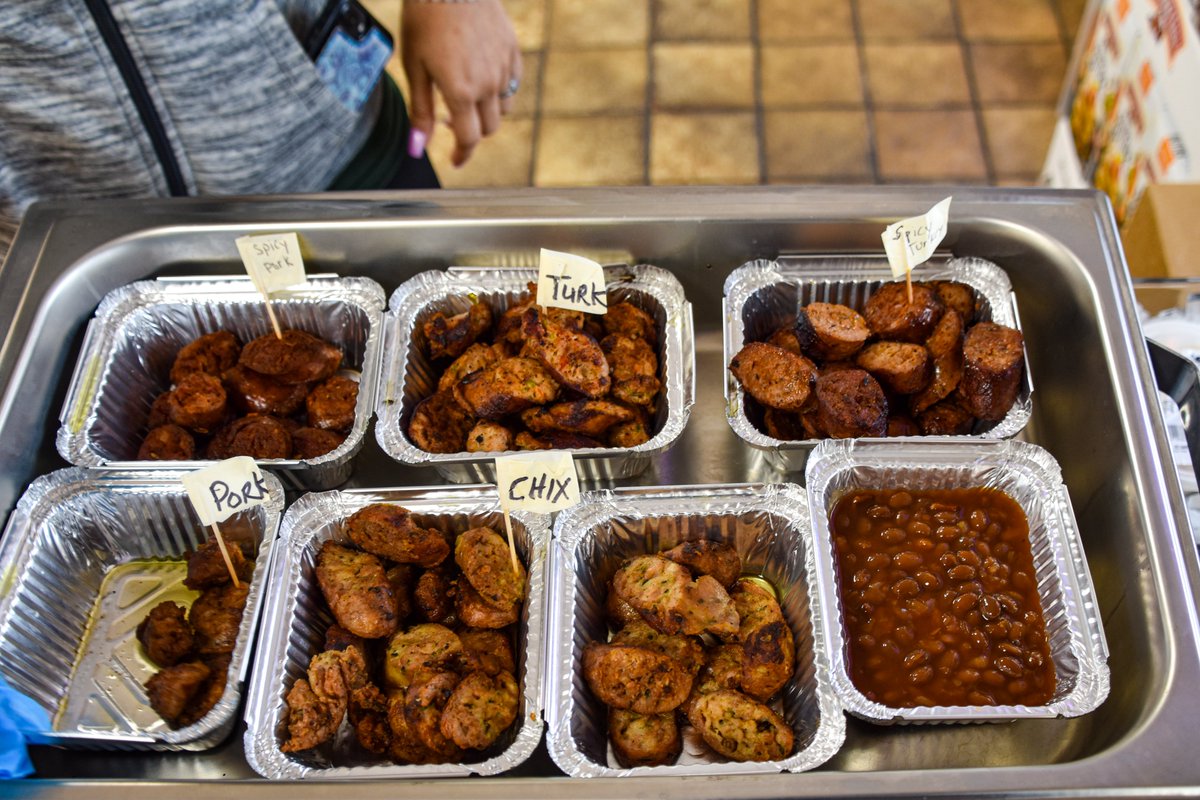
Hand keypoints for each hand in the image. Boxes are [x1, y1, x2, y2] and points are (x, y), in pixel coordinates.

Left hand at [401, 0, 521, 167]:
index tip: (455, 160)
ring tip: (465, 95)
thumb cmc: (425, 18)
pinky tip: (481, 75)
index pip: (469, 139)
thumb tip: (417, 149)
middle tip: (449, 121)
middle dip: (471, 132)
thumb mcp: (413, 67)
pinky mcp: (512, 50)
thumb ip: (419, 110)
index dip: (462, 155)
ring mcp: (504, 66)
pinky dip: (498, 89)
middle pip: (489, 128)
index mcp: (460, 91)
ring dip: (485, 111)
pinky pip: (512, 82)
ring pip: (503, 107)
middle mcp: (487, 83)